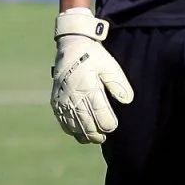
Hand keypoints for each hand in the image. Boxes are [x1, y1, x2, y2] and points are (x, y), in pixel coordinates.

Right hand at [50, 9, 133, 143]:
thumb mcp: (110, 65)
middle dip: (97, 133)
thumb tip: (128, 101)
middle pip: (87, 124)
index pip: (100, 114)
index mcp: (88, 87)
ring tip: (95, 137)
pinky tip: (81, 132)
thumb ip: (118, 83)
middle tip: (104, 136)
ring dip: (85, 134)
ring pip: (74, 126)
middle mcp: (73, 96)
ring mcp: (62, 101)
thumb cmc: (93, 56)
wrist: (70, 47)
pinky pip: (63, 122)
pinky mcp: (56, 102)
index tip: (113, 126)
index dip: (108, 124)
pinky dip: (72, 130)